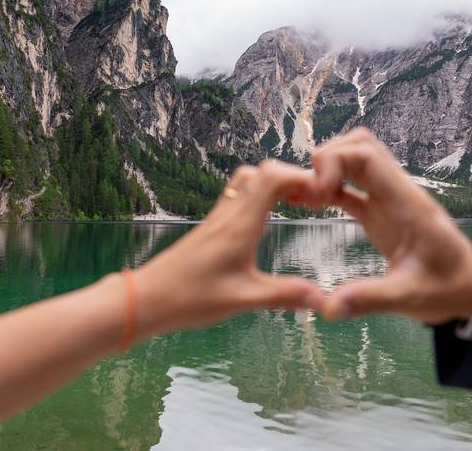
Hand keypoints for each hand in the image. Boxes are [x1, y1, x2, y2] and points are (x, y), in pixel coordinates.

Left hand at [126, 161, 324, 343]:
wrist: (147, 298)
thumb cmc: (190, 298)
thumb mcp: (243, 300)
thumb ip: (284, 296)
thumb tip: (323, 299)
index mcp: (240, 223)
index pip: (274, 177)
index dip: (303, 178)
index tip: (324, 196)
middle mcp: (229, 213)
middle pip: (264, 171)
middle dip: (295, 178)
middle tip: (316, 201)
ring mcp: (218, 217)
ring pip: (249, 180)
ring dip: (275, 183)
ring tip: (296, 205)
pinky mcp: (211, 227)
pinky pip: (238, 195)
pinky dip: (260, 195)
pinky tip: (267, 219)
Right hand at [311, 129, 471, 324]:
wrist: (468, 288)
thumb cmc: (445, 289)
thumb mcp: (410, 298)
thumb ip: (371, 299)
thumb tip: (329, 309)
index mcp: (405, 202)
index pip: (367, 155)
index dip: (334, 161)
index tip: (316, 193)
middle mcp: (396, 192)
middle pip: (359, 145)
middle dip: (326, 159)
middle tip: (308, 195)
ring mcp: (388, 199)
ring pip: (355, 158)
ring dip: (327, 169)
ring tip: (304, 199)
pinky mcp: (380, 211)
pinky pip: (352, 184)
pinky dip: (329, 186)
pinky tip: (308, 203)